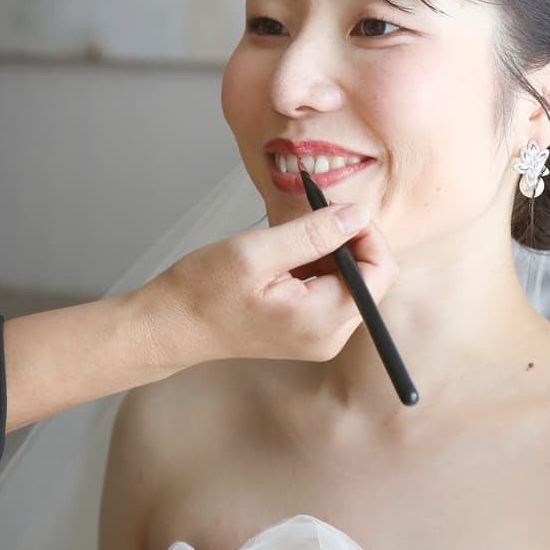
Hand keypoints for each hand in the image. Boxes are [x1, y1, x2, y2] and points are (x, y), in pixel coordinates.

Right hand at [145, 204, 397, 366]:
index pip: (379, 273)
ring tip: (286, 245)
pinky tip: (284, 260)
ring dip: (328, 253)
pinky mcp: (307, 331)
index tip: (336, 212)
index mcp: (322, 320)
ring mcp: (319, 337)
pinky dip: (316, 267)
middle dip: (346, 242)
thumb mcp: (257, 251)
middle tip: (308, 222)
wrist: (170, 325)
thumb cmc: (203, 291)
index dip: (366, 235)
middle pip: (369, 279)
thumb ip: (313, 233)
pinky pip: (331, 292)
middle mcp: (329, 336)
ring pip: (350, 282)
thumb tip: (358, 215)